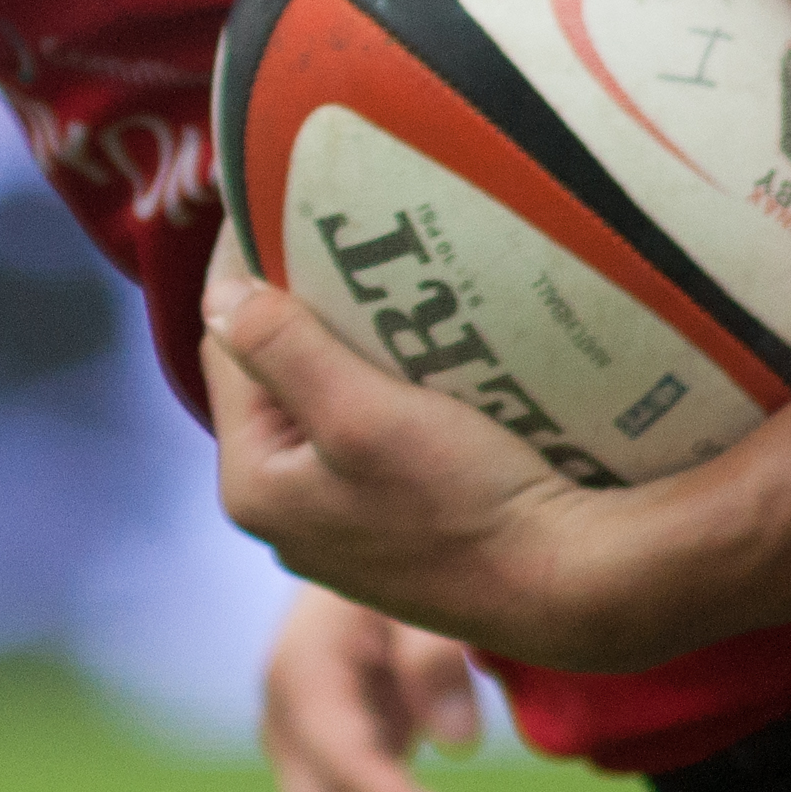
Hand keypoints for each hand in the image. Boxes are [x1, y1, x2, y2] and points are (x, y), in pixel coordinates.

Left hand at [201, 241, 623, 665]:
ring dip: (348, 344)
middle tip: (341, 230)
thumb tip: (220, 292)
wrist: (569, 587)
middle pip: (274, 376)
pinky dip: (388, 386)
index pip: (227, 347)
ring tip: (387, 278)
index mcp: (254, 484)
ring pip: (325, 402)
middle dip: (300, 304)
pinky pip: (372, 432)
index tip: (277, 204)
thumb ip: (283, 350)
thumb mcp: (360, 415)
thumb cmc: (464, 504)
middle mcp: (285, 510)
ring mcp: (340, 522)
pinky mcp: (397, 525)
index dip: (246, 270)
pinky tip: (429, 350)